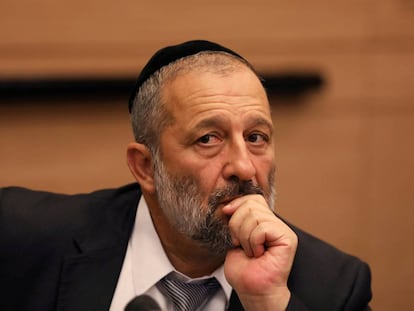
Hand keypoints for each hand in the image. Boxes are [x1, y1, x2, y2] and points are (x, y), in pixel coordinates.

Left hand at [222, 194, 297, 310]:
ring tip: (251, 251)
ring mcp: (283, 229)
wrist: (253, 291)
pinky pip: (261, 228)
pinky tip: (258, 254)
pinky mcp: (287, 238)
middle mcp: (275, 223)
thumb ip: (236, 219)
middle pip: (251, 203)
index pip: (252, 198)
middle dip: (237, 223)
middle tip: (240, 243)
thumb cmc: (244, 270)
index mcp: (264, 221)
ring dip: (244, 237)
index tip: (226, 214)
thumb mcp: (235, 238)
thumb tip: (229, 205)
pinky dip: (253, 242)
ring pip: (254, 215)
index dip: (237, 204)